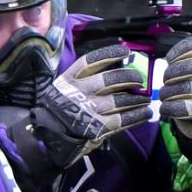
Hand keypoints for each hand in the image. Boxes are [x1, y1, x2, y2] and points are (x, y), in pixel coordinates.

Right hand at [0, 45, 149, 183]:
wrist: (45, 140)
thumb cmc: (55, 114)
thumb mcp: (60, 91)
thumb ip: (79, 82)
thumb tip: (110, 71)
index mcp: (69, 80)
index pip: (92, 61)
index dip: (111, 54)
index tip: (125, 51)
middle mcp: (80, 92)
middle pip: (111, 79)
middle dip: (130, 77)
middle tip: (139, 80)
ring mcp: (90, 110)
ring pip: (121, 100)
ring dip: (137, 99)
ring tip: (146, 99)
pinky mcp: (98, 127)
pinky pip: (123, 119)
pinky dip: (138, 116)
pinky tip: (146, 113)